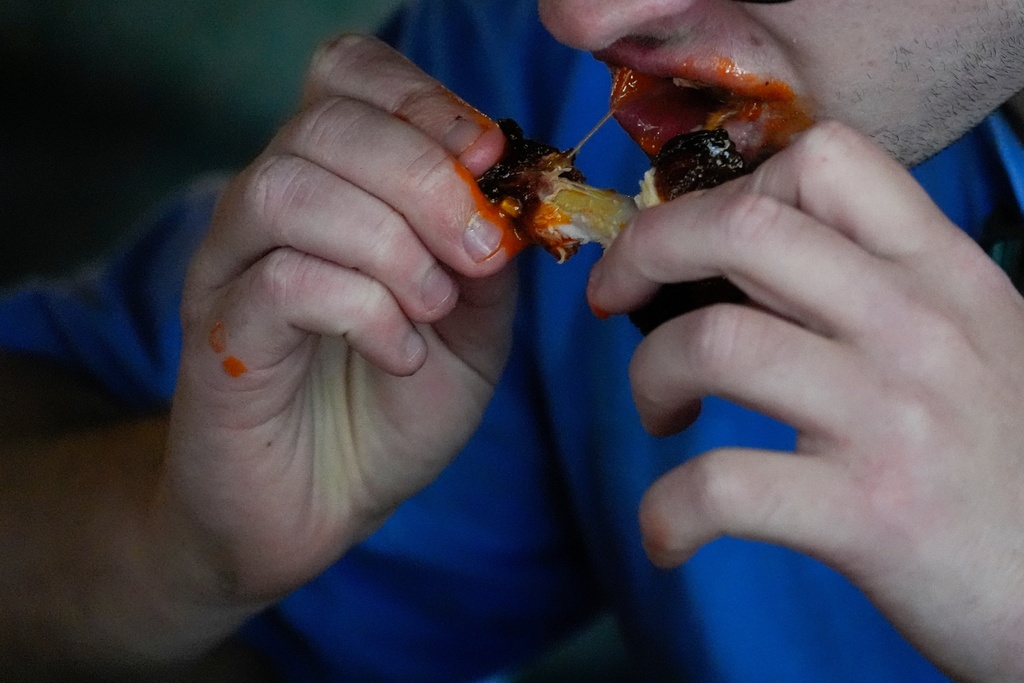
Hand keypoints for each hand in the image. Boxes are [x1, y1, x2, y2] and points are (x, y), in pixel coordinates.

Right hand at [157, 35, 516, 605]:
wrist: (318, 508)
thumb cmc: (391, 409)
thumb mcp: (472, 330)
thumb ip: (488, 258)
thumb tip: (512, 192)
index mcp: (335, 184)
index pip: (349, 75)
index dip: (423, 98)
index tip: (490, 157)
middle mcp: (270, 207)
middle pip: (325, 123)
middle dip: (425, 176)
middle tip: (478, 253)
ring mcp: (232, 267)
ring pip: (289, 189)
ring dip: (390, 244)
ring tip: (433, 308)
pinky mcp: (218, 335)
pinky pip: (280, 281)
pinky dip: (364, 310)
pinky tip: (400, 356)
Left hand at [588, 121, 1023, 679]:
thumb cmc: (1006, 464)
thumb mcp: (973, 342)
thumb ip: (878, 290)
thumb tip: (744, 267)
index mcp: (942, 273)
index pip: (826, 159)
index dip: (728, 188)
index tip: (689, 243)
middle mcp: (918, 325)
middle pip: (743, 228)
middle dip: (645, 251)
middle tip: (616, 300)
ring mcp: (892, 416)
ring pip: (713, 343)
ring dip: (650, 376)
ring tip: (661, 415)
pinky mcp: (870, 513)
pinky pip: (721, 487)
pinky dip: (666, 512)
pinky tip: (668, 535)